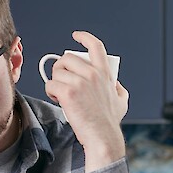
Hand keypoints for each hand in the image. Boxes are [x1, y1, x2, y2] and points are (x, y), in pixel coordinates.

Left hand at [44, 31, 127, 171]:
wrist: (102, 137)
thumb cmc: (110, 122)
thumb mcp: (122, 101)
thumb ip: (118, 88)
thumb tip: (115, 83)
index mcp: (104, 73)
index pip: (95, 46)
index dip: (84, 38)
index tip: (76, 36)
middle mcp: (92, 74)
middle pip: (67, 58)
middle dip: (61, 68)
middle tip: (62, 81)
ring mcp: (80, 83)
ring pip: (57, 72)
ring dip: (55, 81)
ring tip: (61, 94)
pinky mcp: (68, 93)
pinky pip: (50, 84)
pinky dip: (50, 91)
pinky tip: (57, 99)